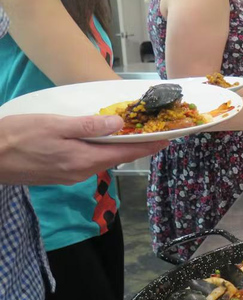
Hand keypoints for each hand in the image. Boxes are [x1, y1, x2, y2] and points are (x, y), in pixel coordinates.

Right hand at [0, 114, 166, 185]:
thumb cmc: (16, 137)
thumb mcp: (54, 125)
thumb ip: (88, 127)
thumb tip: (118, 124)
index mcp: (84, 160)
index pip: (126, 154)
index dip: (148, 146)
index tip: (168, 139)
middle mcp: (81, 172)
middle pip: (117, 158)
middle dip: (136, 146)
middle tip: (153, 131)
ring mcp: (70, 175)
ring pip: (103, 160)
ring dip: (118, 148)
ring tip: (132, 133)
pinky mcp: (59, 174)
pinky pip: (88, 161)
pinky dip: (100, 150)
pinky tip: (101, 140)